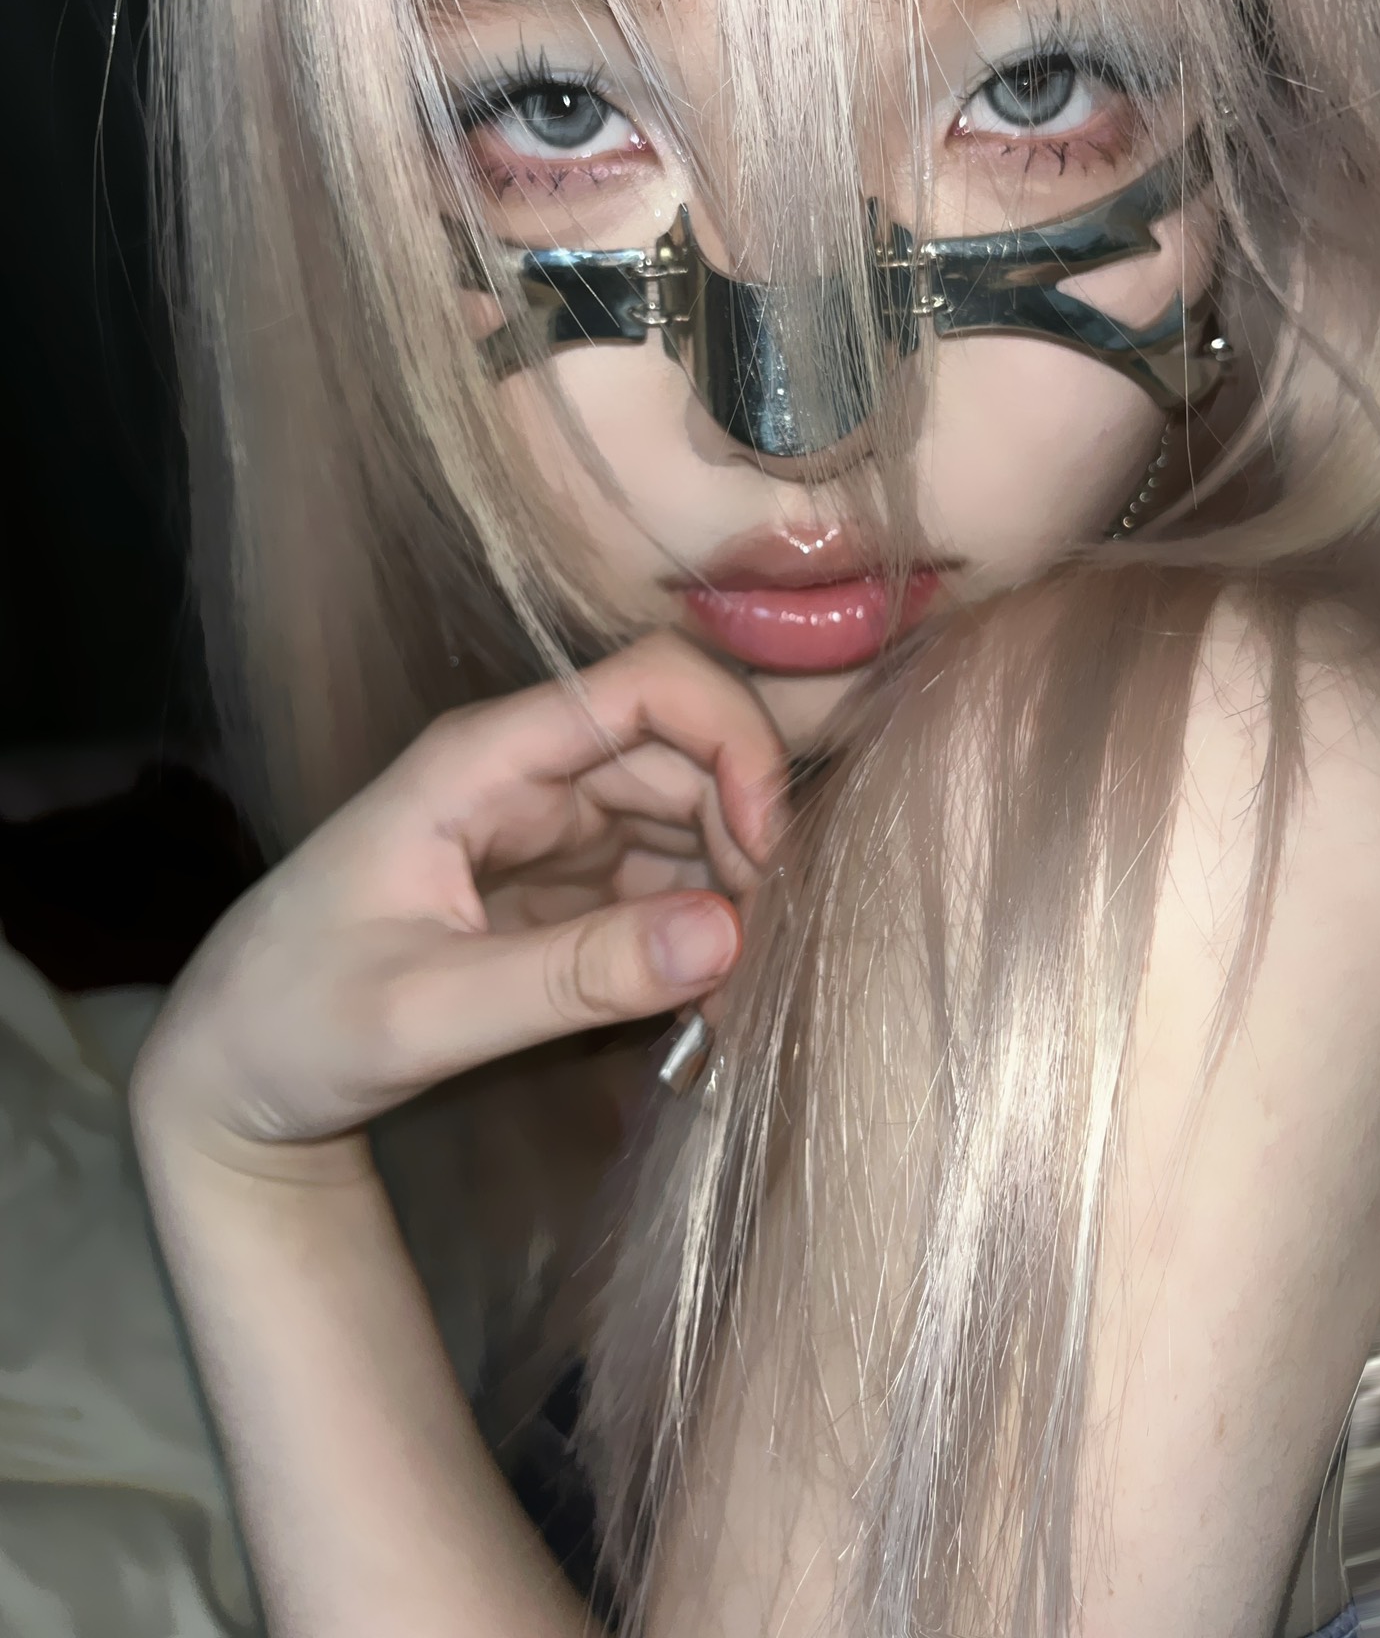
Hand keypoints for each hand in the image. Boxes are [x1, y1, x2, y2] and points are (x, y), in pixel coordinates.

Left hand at [130, 633, 785, 1182]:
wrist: (235, 1070)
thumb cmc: (296, 1023)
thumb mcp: (424, 1013)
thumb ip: (572, 978)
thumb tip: (729, 936)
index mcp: (482, 762)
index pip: (645, 686)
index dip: (733, 741)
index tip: (768, 851)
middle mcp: (526, 776)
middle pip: (686, 756)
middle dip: (747, 840)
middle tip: (767, 956)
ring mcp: (548, 830)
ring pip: (688, 822)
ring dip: (732, 895)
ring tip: (742, 998)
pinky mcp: (561, 887)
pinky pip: (663, 884)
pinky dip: (700, 936)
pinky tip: (709, 1006)